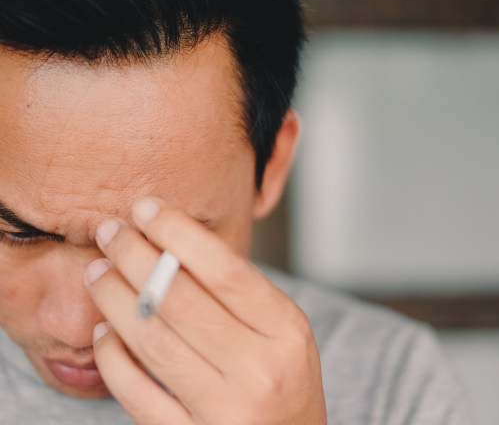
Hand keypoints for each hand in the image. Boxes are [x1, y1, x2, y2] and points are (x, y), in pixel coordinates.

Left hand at [85, 197, 326, 424]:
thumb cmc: (282, 375)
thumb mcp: (280, 327)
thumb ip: (238, 292)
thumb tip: (171, 247)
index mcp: (285, 331)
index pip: (224, 270)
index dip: (178, 233)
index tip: (146, 209)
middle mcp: (258, 369)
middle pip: (180, 299)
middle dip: (134, 256)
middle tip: (109, 231)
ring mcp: (224, 410)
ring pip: (152, 341)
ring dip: (115, 298)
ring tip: (97, 271)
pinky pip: (137, 394)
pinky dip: (112, 357)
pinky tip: (102, 330)